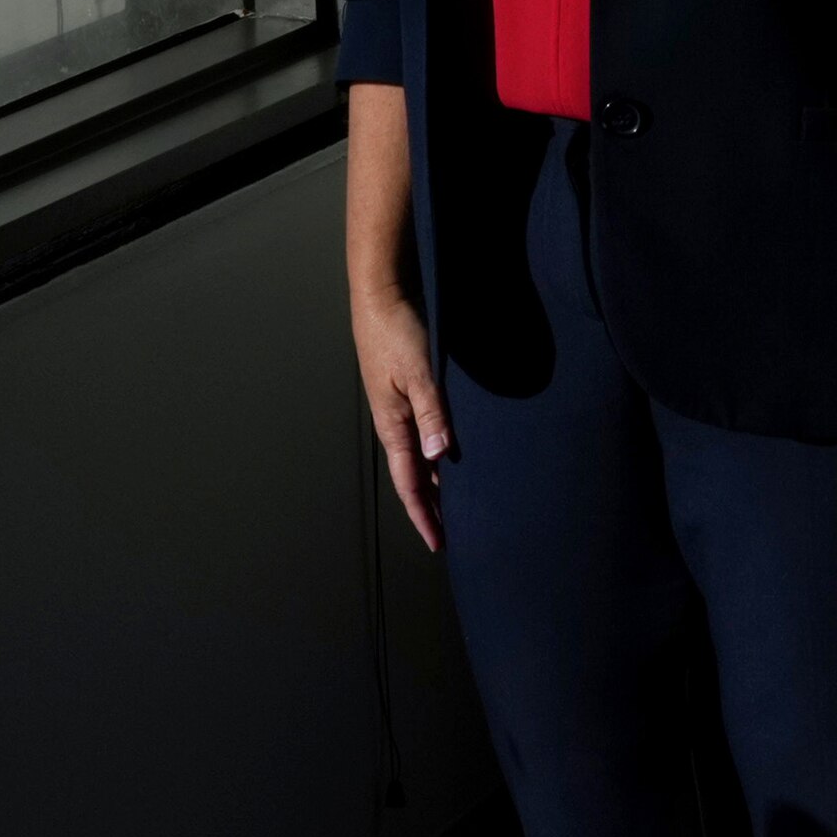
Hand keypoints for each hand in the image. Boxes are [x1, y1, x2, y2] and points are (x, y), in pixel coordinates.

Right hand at [354, 287, 451, 551]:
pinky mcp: (406, 390)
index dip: (424, 515)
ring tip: (455, 504)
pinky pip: (422, 434)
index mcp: (393, 424)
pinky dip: (435, 453)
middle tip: (451, 534)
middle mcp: (394, 422)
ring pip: (419, 456)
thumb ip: (432, 413)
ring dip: (434, 482)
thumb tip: (439, 458)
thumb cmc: (397, 330)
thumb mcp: (419, 372)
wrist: (381, 294)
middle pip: (414, 476)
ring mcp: (399, 407)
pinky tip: (450, 454)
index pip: (409, 483)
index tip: (438, 543)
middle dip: (430, 507)